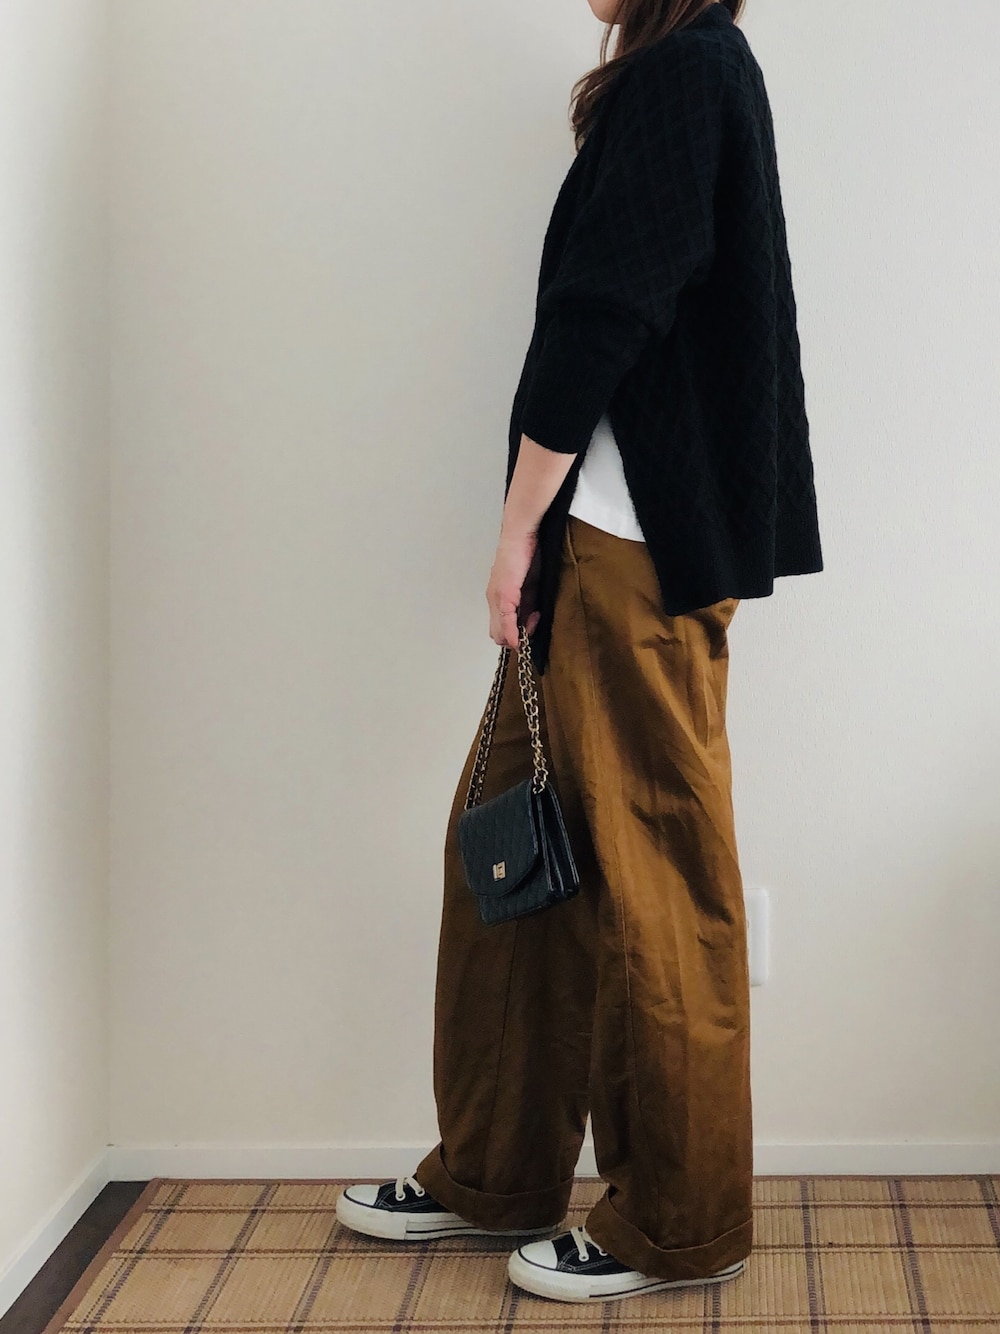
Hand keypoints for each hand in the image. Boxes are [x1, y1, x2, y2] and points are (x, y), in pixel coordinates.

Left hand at [486, 528, 541, 647]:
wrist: (521, 536)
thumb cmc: (525, 555)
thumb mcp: (529, 585)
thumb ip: (528, 604)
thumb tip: (530, 621)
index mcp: (498, 597)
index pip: (500, 629)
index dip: (515, 636)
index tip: (530, 632)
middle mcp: (493, 599)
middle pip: (497, 634)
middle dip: (515, 638)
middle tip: (533, 628)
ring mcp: (497, 597)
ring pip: (499, 631)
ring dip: (517, 635)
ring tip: (535, 620)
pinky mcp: (504, 593)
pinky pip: (506, 620)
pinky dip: (512, 633)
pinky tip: (519, 638)